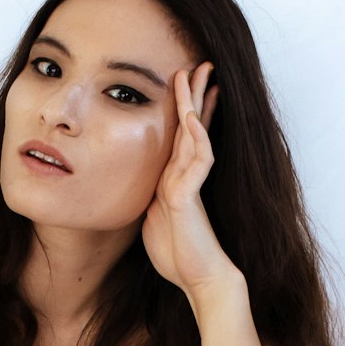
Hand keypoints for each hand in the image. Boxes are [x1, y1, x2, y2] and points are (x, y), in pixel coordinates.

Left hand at [141, 61, 242, 294]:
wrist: (200, 280)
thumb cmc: (180, 256)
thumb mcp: (155, 221)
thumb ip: (152, 199)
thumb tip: (144, 190)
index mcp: (177, 180)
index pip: (185, 137)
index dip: (189, 110)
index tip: (187, 85)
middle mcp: (187, 177)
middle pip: (193, 127)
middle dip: (195, 95)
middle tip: (199, 65)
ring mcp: (190, 185)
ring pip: (195, 137)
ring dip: (195, 105)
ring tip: (197, 75)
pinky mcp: (190, 198)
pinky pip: (196, 163)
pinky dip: (194, 139)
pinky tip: (191, 119)